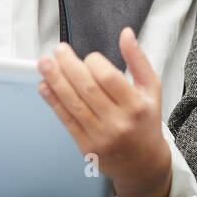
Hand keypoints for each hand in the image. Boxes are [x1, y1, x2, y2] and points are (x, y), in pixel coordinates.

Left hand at [36, 27, 171, 196]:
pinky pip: (66, 120)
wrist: (142, 163)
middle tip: (58, 50)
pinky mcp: (85, 145)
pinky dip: (53, 102)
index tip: (89, 57)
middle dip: (69, 66)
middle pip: (87, 88)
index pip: (109, 78)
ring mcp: (100, 135)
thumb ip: (138, 59)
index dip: (94, 62)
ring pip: (73, 103)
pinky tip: (45, 87)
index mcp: (136, 105)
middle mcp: (118, 122)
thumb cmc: (145, 121)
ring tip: (45, 63)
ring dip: (55, 81)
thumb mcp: (151, 88)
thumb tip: (126, 34)